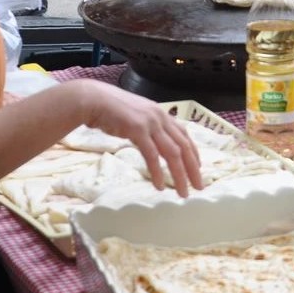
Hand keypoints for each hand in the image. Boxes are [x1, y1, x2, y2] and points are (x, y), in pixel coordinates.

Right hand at [78, 81, 203, 196]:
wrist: (94, 100)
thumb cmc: (112, 110)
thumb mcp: (138, 116)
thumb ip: (149, 127)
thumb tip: (155, 141)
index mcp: (162, 114)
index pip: (185, 135)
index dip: (193, 152)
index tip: (198, 168)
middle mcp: (160, 117)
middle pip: (184, 146)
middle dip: (193, 168)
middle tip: (199, 186)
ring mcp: (150, 123)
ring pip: (172, 153)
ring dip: (180, 175)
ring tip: (183, 192)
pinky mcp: (138, 130)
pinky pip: (152, 155)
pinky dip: (157, 172)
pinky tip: (160, 186)